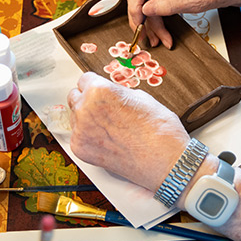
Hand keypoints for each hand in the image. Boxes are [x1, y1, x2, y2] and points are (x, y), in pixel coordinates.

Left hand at [67, 72, 189, 191]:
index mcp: (99, 91)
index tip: (100, 92)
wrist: (165, 161)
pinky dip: (89, 137)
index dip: (96, 85)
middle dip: (88, 100)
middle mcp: (85, 109)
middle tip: (105, 109)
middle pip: (75, 97)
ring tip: (110, 127)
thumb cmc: (159, 130)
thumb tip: (111, 94)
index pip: (85, 79)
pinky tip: (108, 140)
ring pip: (75, 118)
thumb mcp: (141, 97)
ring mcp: (81, 131)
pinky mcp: (81, 150)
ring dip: (87, 119)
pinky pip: (79, 137)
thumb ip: (118, 93)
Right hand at [127, 0, 235, 47]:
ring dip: (151, 23)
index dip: (135, 5)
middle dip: (143, 18)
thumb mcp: (194, 2)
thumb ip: (168, 6)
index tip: (137, 23)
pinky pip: (153, 5)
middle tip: (143, 36)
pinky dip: (156, 20)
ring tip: (159, 39)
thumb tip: (145, 10)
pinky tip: (160, 33)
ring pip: (145, 3)